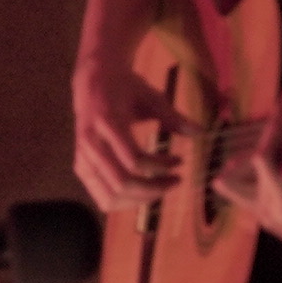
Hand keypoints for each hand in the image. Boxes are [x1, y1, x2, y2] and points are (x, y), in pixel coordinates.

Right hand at [72, 57, 177, 210]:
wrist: (92, 81)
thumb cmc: (123, 87)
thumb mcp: (150, 95)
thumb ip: (172, 116)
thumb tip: (200, 132)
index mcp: (107, 122)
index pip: (134, 160)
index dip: (161, 167)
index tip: (180, 161)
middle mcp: (91, 143)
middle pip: (122, 184)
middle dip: (153, 189)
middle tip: (175, 181)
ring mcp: (83, 158)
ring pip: (110, 197)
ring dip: (140, 199)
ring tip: (160, 189)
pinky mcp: (81, 167)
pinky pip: (102, 197)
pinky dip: (126, 201)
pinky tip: (143, 190)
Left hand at [223, 95, 281, 282]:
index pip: (262, 160)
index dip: (273, 126)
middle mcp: (268, 214)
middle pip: (233, 173)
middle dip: (254, 141)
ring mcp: (265, 219)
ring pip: (232, 186)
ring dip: (247, 160)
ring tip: (278, 139)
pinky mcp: (269, 220)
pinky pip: (247, 192)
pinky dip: (255, 171)